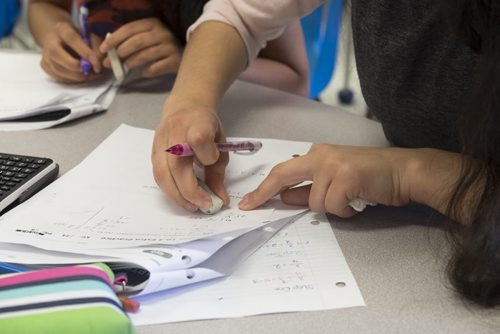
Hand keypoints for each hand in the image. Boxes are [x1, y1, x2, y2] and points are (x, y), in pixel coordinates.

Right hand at [40, 21, 101, 82]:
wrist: (61, 40)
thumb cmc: (80, 39)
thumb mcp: (91, 38)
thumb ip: (97, 48)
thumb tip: (98, 64)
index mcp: (62, 29)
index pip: (72, 39)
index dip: (85, 52)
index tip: (96, 62)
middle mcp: (50, 41)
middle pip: (60, 56)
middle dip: (79, 67)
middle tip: (93, 72)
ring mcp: (45, 54)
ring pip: (60, 70)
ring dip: (78, 76)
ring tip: (90, 74)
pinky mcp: (45, 65)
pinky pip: (59, 77)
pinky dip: (72, 79)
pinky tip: (80, 75)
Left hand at [99, 18, 181, 77]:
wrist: (184, 55)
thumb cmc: (161, 46)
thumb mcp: (147, 36)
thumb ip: (130, 39)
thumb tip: (108, 49)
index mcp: (153, 23)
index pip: (129, 29)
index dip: (114, 39)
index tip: (103, 49)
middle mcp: (162, 33)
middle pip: (136, 41)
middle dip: (120, 52)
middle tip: (110, 62)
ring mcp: (170, 47)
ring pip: (145, 55)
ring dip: (131, 62)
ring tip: (124, 68)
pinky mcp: (175, 61)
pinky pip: (156, 68)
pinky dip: (146, 71)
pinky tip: (142, 73)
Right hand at [152, 101, 229, 211]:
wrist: (184, 106)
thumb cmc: (206, 125)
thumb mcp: (220, 142)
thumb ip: (218, 171)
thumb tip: (220, 199)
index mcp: (196, 123)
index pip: (199, 141)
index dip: (208, 156)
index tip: (213, 162)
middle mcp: (175, 131)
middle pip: (176, 166)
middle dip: (191, 191)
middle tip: (204, 206)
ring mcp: (160, 141)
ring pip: (162, 174)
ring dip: (177, 196)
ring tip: (191, 206)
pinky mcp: (152, 151)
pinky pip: (158, 175)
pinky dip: (169, 190)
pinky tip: (181, 197)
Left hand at [238, 145, 458, 216]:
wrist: (403, 172)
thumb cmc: (370, 178)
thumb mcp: (335, 181)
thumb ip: (308, 190)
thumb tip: (285, 198)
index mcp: (317, 155)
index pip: (283, 171)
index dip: (264, 188)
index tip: (249, 202)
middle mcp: (321, 155)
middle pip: (284, 175)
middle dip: (266, 192)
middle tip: (251, 206)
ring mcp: (333, 164)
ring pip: (315, 202)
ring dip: (332, 208)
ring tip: (350, 200)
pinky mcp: (346, 176)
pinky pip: (333, 206)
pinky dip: (345, 211)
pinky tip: (358, 201)